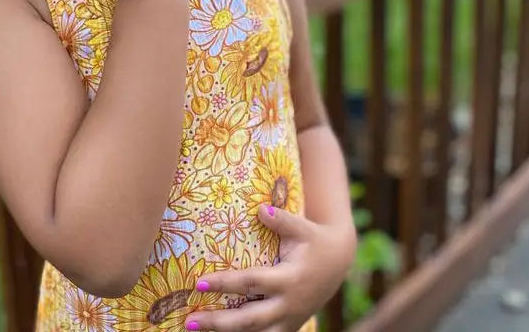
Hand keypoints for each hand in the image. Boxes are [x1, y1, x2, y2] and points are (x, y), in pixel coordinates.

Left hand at [185, 206, 356, 331]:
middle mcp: (288, 305)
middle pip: (249, 320)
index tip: (198, 283)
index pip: (251, 283)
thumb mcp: (302, 228)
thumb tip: (260, 208)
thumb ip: (281, 220)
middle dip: (219, 323)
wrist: (338, 263)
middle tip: (190, 321)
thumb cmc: (314, 241)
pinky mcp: (288, 328)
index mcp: (289, 279)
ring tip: (196, 331)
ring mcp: (289, 320)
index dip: (225, 283)